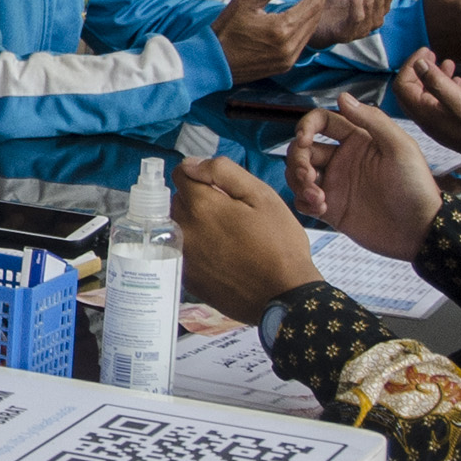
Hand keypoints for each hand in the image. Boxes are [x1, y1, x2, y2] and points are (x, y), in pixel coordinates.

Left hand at [169, 155, 319, 323]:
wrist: (284, 296)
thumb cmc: (280, 245)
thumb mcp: (262, 196)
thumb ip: (223, 171)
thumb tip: (192, 164)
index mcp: (202, 206)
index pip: (180, 174)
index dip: (201, 175)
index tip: (218, 187)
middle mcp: (185, 230)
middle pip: (177, 200)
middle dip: (197, 199)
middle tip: (229, 213)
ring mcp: (183, 256)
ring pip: (177, 226)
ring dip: (194, 224)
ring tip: (225, 235)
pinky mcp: (187, 278)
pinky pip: (182, 250)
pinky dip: (195, 248)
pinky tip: (221, 255)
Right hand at [210, 0, 306, 82]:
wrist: (214, 62)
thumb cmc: (226, 30)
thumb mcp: (244, 2)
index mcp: (282, 28)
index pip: (312, 5)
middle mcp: (290, 46)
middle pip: (315, 18)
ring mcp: (288, 59)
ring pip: (310, 32)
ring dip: (315, 14)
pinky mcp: (284, 65)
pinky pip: (302, 44)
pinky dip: (306, 28)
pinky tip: (303, 19)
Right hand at [286, 92, 442, 259]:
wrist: (419, 230)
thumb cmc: (416, 186)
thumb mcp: (400, 147)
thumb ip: (372, 120)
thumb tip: (342, 97)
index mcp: (358, 139)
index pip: (321, 122)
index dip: (306, 127)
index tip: (304, 140)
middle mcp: (342, 159)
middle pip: (303, 149)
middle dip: (298, 160)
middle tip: (308, 176)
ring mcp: (335, 184)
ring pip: (298, 174)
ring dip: (298, 182)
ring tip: (318, 198)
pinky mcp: (332, 209)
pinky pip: (303, 200)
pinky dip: (304, 202)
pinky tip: (321, 208)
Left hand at [391, 50, 460, 160]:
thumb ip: (437, 82)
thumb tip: (419, 64)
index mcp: (426, 114)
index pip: (402, 86)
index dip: (410, 65)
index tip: (426, 51)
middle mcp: (429, 120)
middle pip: (411, 90)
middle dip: (419, 69)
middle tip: (431, 54)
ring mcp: (441, 123)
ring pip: (427, 95)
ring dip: (433, 76)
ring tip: (447, 63)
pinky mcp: (453, 123)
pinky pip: (441, 102)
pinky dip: (446, 86)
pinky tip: (458, 80)